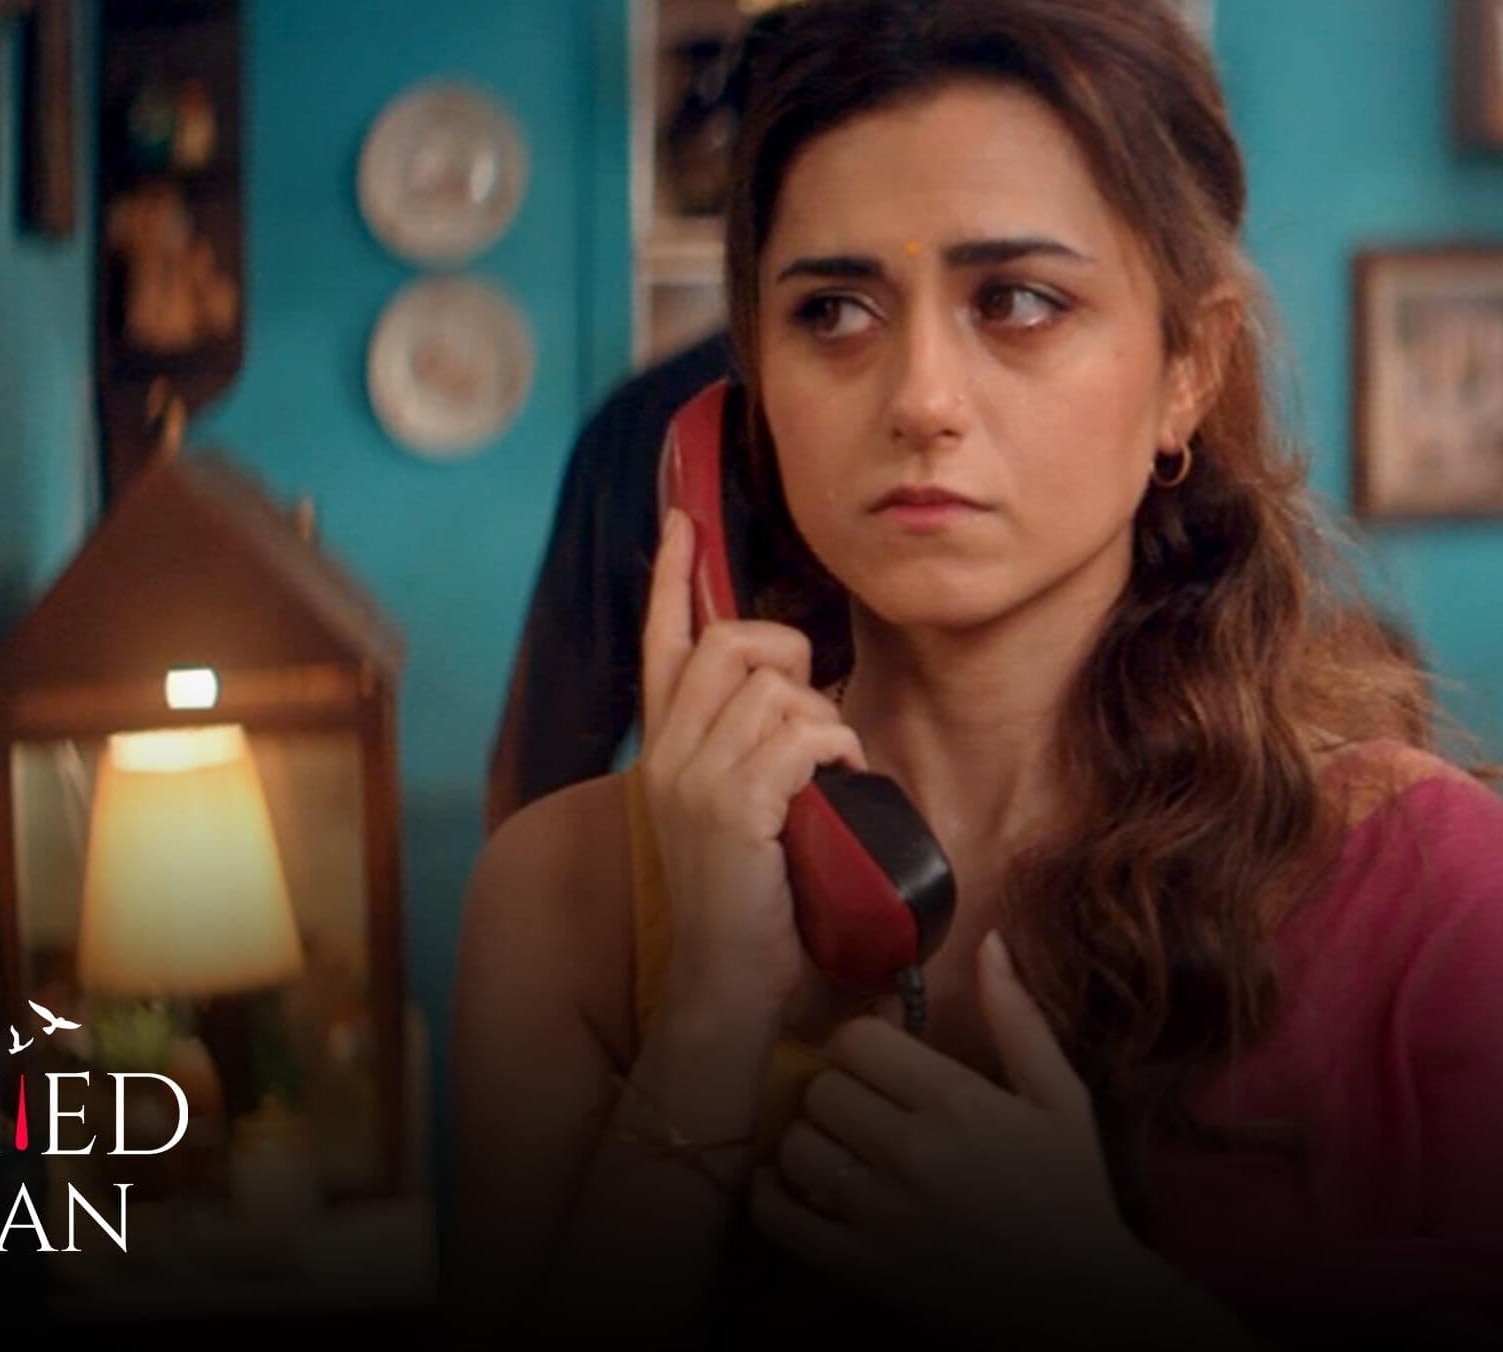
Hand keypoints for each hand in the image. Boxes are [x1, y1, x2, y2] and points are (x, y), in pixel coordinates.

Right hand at [640, 507, 866, 1033]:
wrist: (724, 982)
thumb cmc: (750, 899)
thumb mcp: (735, 807)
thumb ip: (745, 748)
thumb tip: (791, 695)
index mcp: (665, 748)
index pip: (662, 641)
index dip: (672, 577)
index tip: (681, 521)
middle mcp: (668, 753)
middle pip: (730, 642)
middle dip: (789, 653)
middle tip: (814, 706)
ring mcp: (694, 777)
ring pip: (776, 688)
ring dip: (825, 720)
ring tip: (831, 772)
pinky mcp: (731, 807)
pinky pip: (803, 734)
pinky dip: (838, 751)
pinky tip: (840, 786)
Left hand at [751, 931, 1154, 1339]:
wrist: (1085, 1301)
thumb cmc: (1075, 1193)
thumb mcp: (1061, 1097)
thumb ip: (1017, 1017)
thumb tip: (990, 942)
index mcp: (957, 1100)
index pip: (856, 1040)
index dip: (861, 1046)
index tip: (879, 1064)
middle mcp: (912, 1151)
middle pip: (820, 1089)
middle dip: (836, 1093)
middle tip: (861, 1110)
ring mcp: (882, 1213)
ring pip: (796, 1147)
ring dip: (809, 1145)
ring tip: (838, 1151)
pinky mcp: (863, 1267)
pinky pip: (780, 1219)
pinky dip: (773, 1199)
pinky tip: (795, 1189)